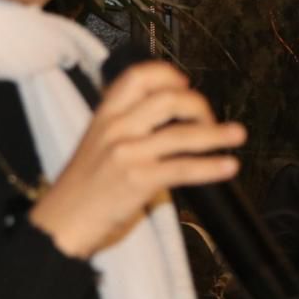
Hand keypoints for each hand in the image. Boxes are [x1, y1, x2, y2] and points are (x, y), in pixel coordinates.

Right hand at [29, 61, 245, 258]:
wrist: (60, 223)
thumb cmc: (81, 188)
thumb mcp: (96, 145)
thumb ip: (126, 128)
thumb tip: (171, 122)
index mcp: (104, 115)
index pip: (138, 77)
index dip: (168, 74)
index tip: (185, 82)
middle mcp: (115, 128)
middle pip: (167, 98)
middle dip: (198, 105)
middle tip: (210, 118)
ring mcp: (126, 153)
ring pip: (181, 134)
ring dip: (216, 134)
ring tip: (237, 135)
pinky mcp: (138, 180)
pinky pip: (183, 168)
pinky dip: (211, 166)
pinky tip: (228, 166)